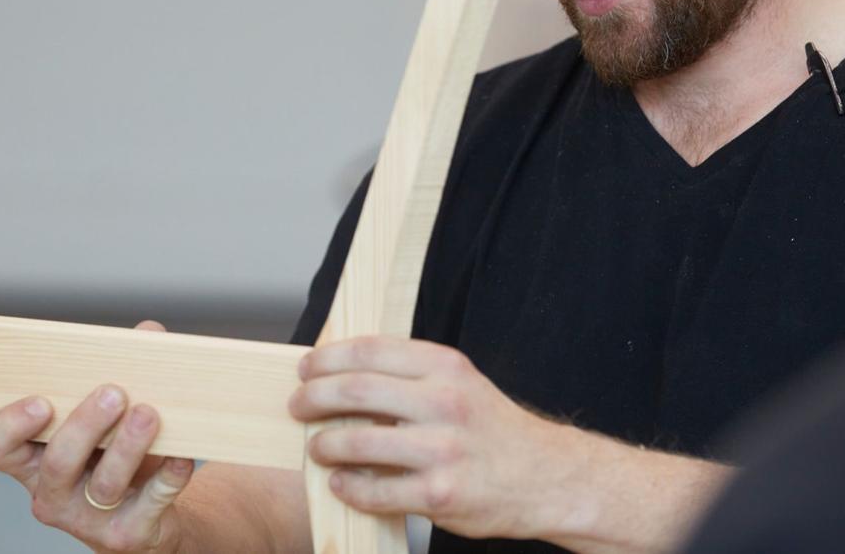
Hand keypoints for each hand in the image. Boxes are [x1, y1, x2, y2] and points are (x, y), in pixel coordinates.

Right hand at [0, 321, 194, 552]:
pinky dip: (168, 477)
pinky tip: (181, 454)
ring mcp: (89, 520)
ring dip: (128, 446)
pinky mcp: (129, 533)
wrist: (150, 516)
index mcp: (33, 462)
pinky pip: (150, 504)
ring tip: (148, 414)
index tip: (42, 401)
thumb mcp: (107, 418)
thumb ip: (119, 370)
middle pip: (57, 464)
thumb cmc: (117, 457)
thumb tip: (148, 332)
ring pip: (104, 485)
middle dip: (84, 426)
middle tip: (113, 392)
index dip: (10, 426)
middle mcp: (53, 495)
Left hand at [288, 336, 583, 541]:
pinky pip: (375, 491)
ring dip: (324, 445)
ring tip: (317, 448)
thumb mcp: (459, 382)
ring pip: (357, 441)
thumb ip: (410, 373)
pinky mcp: (440, 494)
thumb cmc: (492, 429)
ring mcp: (442, 450)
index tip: (305, 368)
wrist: (546, 476)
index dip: (326, 358)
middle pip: (354, 390)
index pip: (368, 350)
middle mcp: (444, 402)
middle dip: (313, 397)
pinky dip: (348, 487)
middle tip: (298, 406)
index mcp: (445, 366)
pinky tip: (342, 483)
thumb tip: (341, 370)